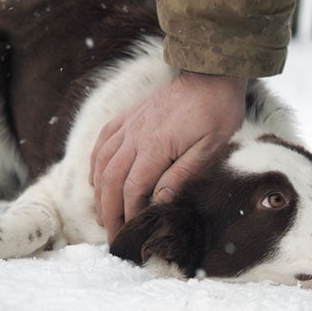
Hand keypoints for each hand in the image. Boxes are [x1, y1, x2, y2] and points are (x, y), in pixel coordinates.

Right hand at [90, 71, 247, 242]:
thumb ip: (182, 174)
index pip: (133, 189)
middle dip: (109, 211)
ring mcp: (129, 125)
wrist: (210, 74)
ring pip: (102, 163)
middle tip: (112, 236)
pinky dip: (95, 164)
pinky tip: (96, 179)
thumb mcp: (209, 148)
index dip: (129, 214)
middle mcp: (135, 136)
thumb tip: (160, 201)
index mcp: (156, 147)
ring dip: (98, 192)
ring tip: (103, 215)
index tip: (131, 233)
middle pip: (111, 180)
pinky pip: (103, 142)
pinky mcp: (129, 117)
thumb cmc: (216, 112)